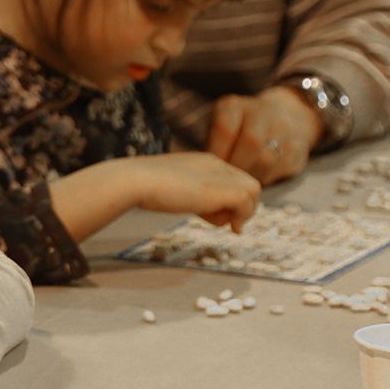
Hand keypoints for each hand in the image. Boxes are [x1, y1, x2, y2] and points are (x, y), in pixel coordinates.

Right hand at [125, 152, 260, 231]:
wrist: (136, 180)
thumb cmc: (143, 185)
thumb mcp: (169, 187)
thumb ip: (185, 193)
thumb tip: (192, 205)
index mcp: (203, 162)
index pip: (230, 179)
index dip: (230, 200)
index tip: (219, 217)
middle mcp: (215, 164)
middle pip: (246, 184)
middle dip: (240, 206)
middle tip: (227, 224)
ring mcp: (221, 175)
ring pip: (253, 192)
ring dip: (241, 212)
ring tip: (221, 222)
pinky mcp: (224, 189)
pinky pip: (248, 203)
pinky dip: (241, 217)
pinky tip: (228, 226)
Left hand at [205, 87, 322, 184]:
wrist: (285, 115)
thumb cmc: (239, 129)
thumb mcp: (219, 127)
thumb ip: (211, 145)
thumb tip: (202, 174)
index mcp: (234, 106)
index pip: (225, 129)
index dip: (218, 154)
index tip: (212, 169)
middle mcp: (261, 112)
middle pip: (250, 143)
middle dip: (236, 167)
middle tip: (227, 182)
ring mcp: (284, 128)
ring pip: (266, 159)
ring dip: (250, 176)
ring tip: (239, 184)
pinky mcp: (298, 147)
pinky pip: (280, 169)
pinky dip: (265, 178)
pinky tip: (256, 179)